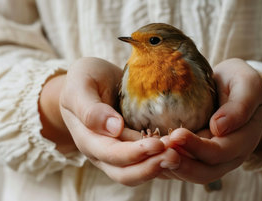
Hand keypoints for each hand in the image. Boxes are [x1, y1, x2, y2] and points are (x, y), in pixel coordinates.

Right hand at [50, 57, 178, 185]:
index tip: (158, 144)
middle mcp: (103, 154)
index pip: (112, 155)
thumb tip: (114, 128)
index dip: (135, 153)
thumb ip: (90, 108)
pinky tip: (181, 150)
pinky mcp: (134, 148)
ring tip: (180, 155)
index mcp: (88, 140)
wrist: (90, 81)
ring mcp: (119, 154)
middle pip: (126, 173)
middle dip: (151, 167)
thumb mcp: (81, 86)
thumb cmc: (83, 80)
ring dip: (159, 167)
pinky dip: (162, 159)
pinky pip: (148, 161)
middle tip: (175, 155)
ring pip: (139, 172)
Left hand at [159, 58, 261, 183]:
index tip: (177, 134)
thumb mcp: (247, 84)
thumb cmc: (240, 82)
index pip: (219, 152)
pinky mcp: (195, 156)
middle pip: (204, 172)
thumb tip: (218, 128)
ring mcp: (211, 159)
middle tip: (157, 149)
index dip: (198, 147)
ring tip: (149, 152)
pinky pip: (179, 167)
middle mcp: (228, 157)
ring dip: (169, 167)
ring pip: (189, 174)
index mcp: (243, 140)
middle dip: (180, 165)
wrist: (235, 88)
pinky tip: (147, 152)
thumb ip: (240, 105)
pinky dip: (164, 163)